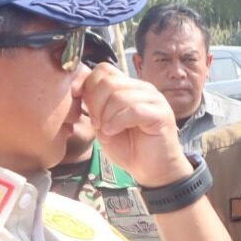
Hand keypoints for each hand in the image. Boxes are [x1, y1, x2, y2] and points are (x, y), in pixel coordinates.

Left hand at [76, 63, 190, 186]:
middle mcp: (143, 88)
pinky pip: (133, 110)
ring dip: (106, 116)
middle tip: (97, 124)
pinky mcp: (162, 114)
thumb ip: (94, 104)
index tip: (81, 104)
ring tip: (107, 132)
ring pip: (119, 96)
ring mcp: (154, 99)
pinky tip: (113, 133)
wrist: (152, 170)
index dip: (87, 84)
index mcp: (129, 87)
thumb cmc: (129, 148)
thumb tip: (78, 87)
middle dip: (96, 104)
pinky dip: (117, 122)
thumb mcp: (103, 123)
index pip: (105, 69)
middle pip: (109, 81)